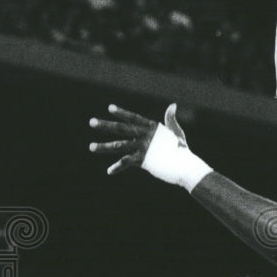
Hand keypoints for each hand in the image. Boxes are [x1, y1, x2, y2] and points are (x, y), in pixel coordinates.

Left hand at [90, 104, 210, 190]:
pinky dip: (118, 167)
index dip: (122, 113)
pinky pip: (126, 162)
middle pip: (121, 128)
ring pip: (119, 145)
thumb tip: (173, 105)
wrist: (185, 165)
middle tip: (91, 122)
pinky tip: (109, 171)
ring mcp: (142, 147)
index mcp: (152, 127)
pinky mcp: (142, 159)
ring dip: (104, 146)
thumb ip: (170, 119)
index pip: (134, 118)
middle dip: (105, 125)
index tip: (110, 108)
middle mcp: (145, 135)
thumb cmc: (182, 149)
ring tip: (91, 147)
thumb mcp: (176, 132)